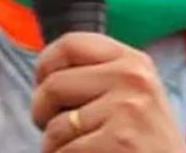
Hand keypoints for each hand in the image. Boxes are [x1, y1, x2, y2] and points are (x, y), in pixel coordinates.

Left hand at [31, 32, 185, 151]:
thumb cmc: (145, 139)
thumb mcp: (134, 93)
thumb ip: (99, 75)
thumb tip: (45, 71)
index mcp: (133, 61)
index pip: (70, 44)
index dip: (44, 64)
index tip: (42, 84)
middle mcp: (132, 78)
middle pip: (53, 85)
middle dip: (41, 112)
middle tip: (52, 130)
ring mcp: (127, 109)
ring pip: (55, 127)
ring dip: (54, 146)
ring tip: (77, 150)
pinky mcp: (120, 141)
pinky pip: (64, 151)